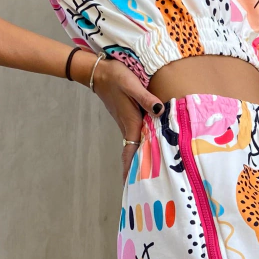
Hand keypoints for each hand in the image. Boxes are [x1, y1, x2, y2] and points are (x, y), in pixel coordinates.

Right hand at [75, 52, 163, 181]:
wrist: (99, 71)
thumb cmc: (116, 77)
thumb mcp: (132, 86)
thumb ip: (146, 99)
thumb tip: (160, 111)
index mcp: (130, 123)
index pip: (131, 152)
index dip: (130, 169)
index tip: (130, 187)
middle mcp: (128, 126)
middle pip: (133, 153)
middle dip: (137, 171)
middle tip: (146, 187)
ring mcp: (126, 122)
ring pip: (134, 145)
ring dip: (139, 159)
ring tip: (148, 175)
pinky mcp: (127, 117)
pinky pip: (135, 136)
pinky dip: (140, 146)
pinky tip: (148, 148)